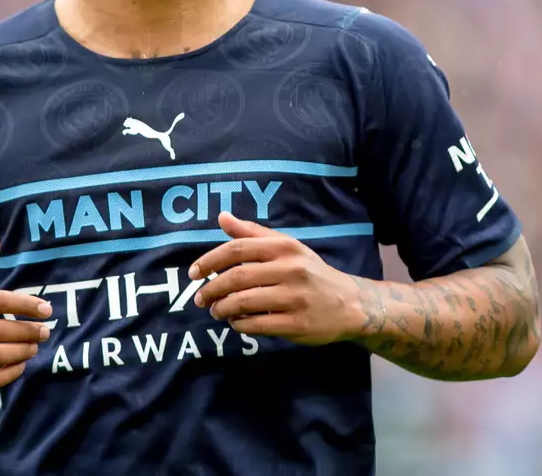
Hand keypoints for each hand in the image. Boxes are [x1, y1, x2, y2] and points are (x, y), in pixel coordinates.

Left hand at [188, 212, 362, 345]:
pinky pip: (257, 325)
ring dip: (222, 309)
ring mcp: (295, 298)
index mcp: (284, 247)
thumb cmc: (310, 272)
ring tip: (217, 311)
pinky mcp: (297, 323)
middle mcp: (290, 269)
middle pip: (237, 278)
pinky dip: (240, 325)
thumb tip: (222, 217)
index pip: (237, 249)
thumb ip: (252, 233)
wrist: (349, 304)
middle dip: (211, 289)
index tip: (192, 273)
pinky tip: (236, 323)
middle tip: (200, 299)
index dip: (209, 261)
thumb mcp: (286, 247)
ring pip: (244, 303)